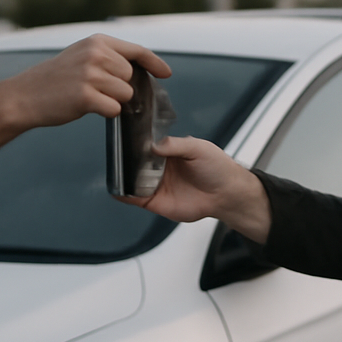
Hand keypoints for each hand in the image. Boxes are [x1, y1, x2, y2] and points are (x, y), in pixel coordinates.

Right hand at [1, 34, 170, 128]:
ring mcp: (91, 74)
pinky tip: (85, 107)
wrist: (24, 95)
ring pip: (125, 94)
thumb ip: (107, 57)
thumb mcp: (80, 55)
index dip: (155, 63)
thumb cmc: (55, 79)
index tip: (166, 74)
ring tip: (88, 97)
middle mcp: (96, 54)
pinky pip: (114, 109)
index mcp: (97, 41)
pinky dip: (105, 112)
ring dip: (112, 101)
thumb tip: (139, 71)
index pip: (136, 50)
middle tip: (95, 89)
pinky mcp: (86, 96)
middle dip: (120, 87)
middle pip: (131, 77)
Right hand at [122, 135, 271, 242]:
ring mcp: (156, 185)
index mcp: (168, 152)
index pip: (145, 146)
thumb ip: (174, 144)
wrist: (226, 194)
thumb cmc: (217, 168)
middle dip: (125, 159)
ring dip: (122, 176)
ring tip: (116, 170)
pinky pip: (135, 198)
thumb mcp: (197, 148)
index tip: (125, 139)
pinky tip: (119, 188)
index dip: (135, 143)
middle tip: (118, 155)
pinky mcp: (155, 202)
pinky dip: (124, 194)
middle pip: (135, 163)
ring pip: (131, 180)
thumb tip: (153, 145)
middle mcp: (159, 168)